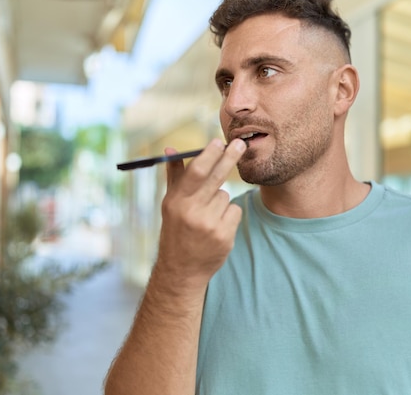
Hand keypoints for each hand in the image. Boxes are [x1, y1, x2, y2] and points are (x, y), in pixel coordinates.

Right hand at [155, 138, 246, 290]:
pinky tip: (216, 226)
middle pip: (216, 178)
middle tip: (240, 144)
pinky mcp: (224, 236)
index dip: (208, 155)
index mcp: (176, 202)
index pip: (195, 172)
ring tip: (207, 216)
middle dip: (229, 158)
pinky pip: (234, 211)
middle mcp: (191, 212)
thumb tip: (171, 148)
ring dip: (220, 200)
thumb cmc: (176, 230)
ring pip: (225, 196)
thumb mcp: (170, 204)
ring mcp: (209, 225)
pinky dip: (228, 214)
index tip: (218, 141)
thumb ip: (174, 176)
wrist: (182, 269)